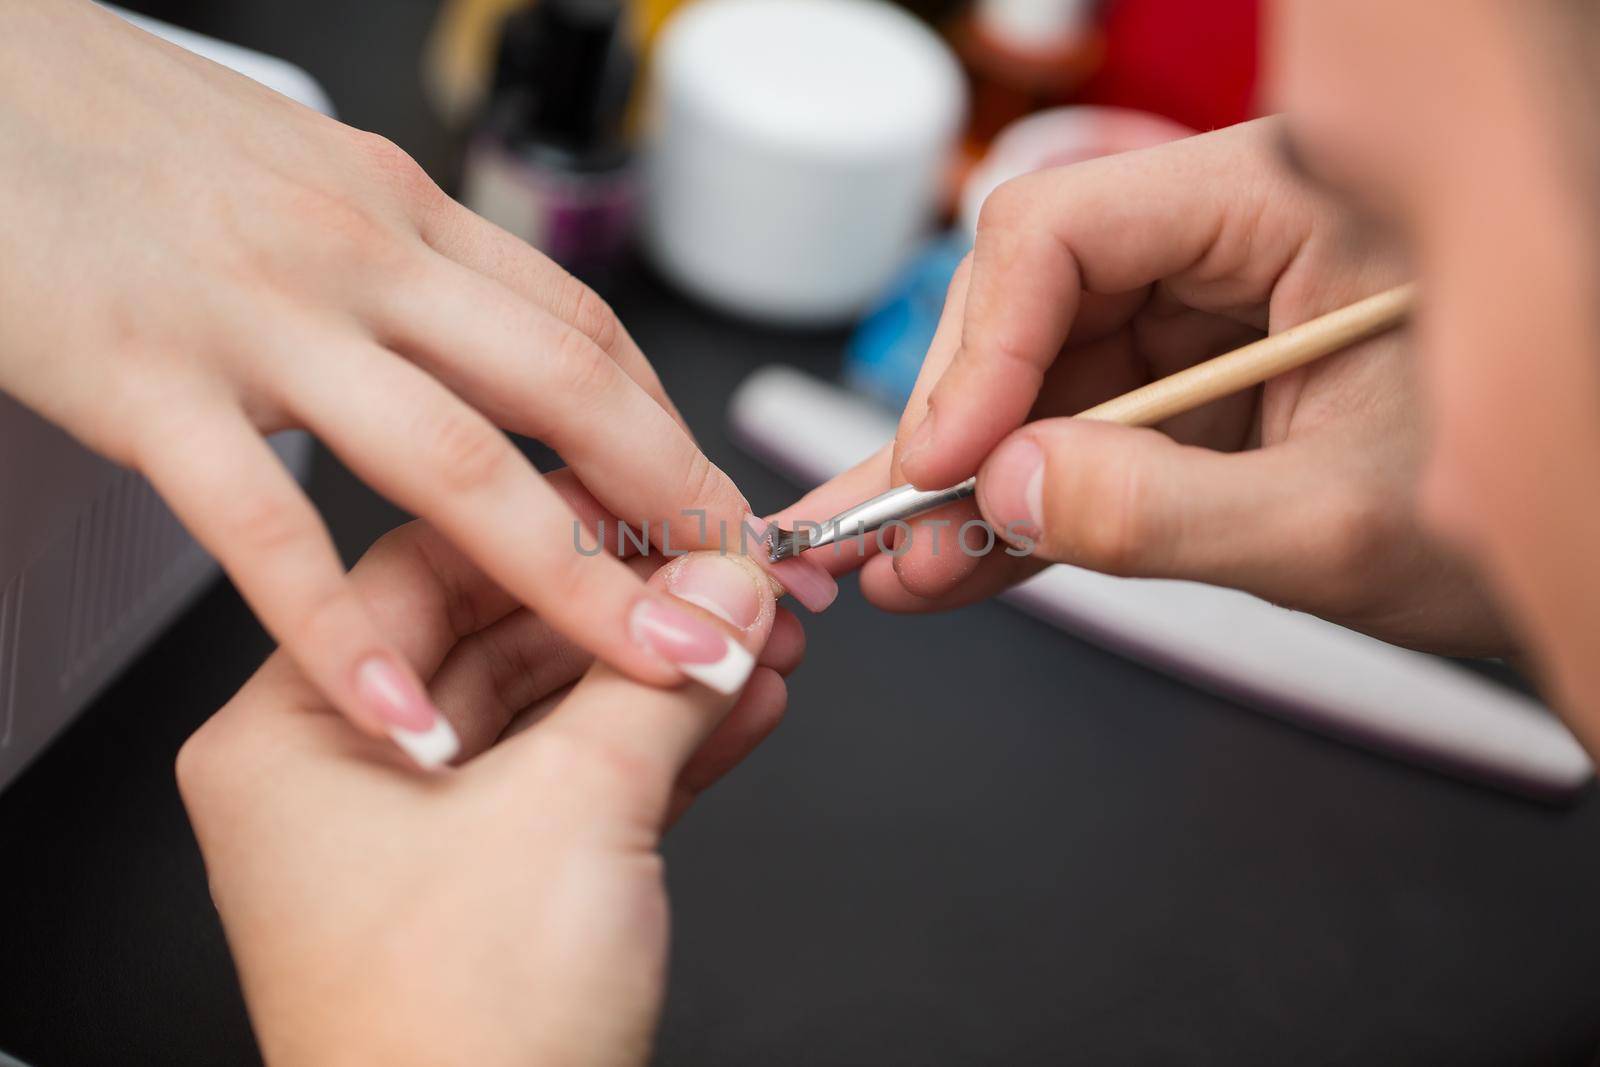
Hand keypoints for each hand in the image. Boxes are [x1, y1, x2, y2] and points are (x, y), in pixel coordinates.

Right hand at [0, 0, 833, 761]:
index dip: (666, 427)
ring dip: (570, 576)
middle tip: (742, 593)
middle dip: (672, 503)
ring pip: (454, 463)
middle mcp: (361, 261)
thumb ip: (406, 261)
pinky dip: (341, 633)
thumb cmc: (131, 135)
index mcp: (404, 214)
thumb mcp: (311, 177)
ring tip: (650, 661)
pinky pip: (265, 531)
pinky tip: (402, 713)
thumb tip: (487, 335)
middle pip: (566, 392)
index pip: (579, 331)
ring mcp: (263, 323)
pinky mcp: (151, 387)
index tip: (716, 505)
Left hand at [177, 520, 802, 1065]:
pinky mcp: (500, 891)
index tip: (657, 504)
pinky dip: (671, 750)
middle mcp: (344, 781)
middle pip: (509, 640)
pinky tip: (748, 710)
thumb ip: (661, 679)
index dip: (558, 524)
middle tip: (733, 577)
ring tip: (764, 642)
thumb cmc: (455, 1048)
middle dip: (640, 613)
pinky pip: (590, 786)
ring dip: (672, 680)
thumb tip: (727, 589)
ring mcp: (424, 841)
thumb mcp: (573, 811)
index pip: (431, 567)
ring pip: (562, 716)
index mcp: (293, 736)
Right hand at [786, 119, 1507, 655]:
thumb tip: (997, 493)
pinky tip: (959, 561)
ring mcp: (1211, 319)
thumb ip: (1164, 513)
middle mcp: (1232, 241)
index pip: (1067, 234)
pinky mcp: (1204, 395)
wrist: (1588, 534)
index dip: (979, 350)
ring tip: (899, 566)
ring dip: (970, 483)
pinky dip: (1031, 505)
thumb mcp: (1342, 522)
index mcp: (1286, 203)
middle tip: (886, 529)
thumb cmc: (1532, 492)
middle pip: (1034, 305)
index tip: (939, 463)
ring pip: (1046, 381)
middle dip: (957, 430)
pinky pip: (1089, 436)